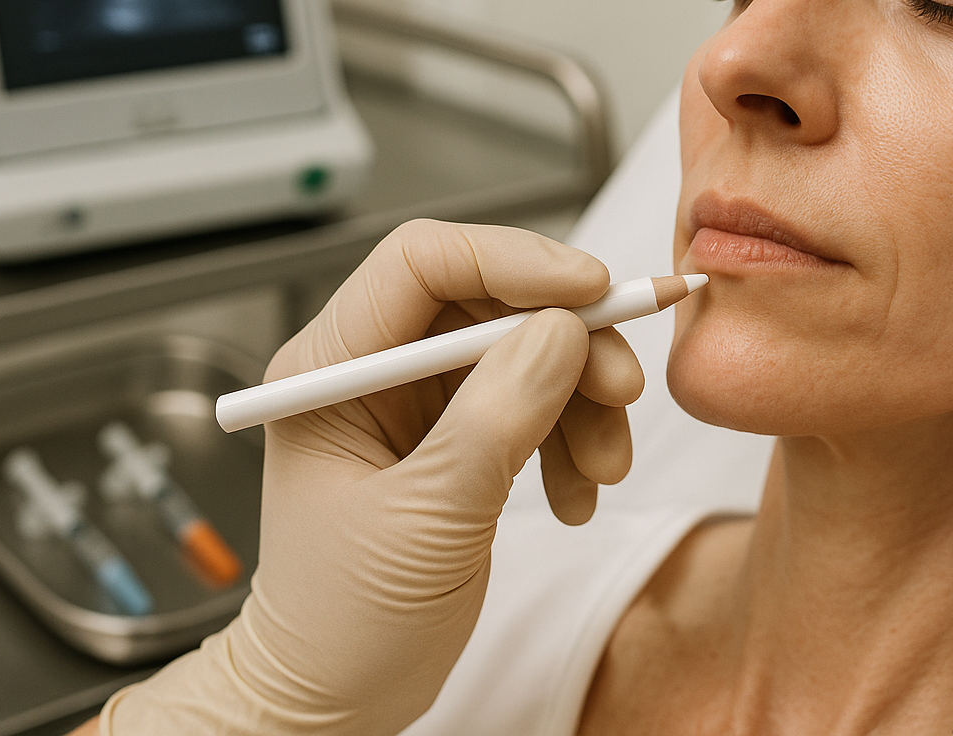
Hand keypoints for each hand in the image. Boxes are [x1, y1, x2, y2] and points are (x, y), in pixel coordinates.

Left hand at [100, 220, 644, 735]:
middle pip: (490, 301)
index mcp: (329, 367)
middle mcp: (373, 368)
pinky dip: (572, 441)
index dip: (513, 260)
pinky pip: (535, 403)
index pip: (422, 263)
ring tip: (603, 470)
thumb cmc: (342, 623)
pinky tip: (576, 496)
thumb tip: (561, 330)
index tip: (592, 290)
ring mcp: (418, 400)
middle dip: (569, 342)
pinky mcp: (457, 434)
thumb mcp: (427, 518)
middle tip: (623, 390)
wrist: (333, 698)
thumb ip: (494, 418)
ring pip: (526, 351)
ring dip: (583, 403)